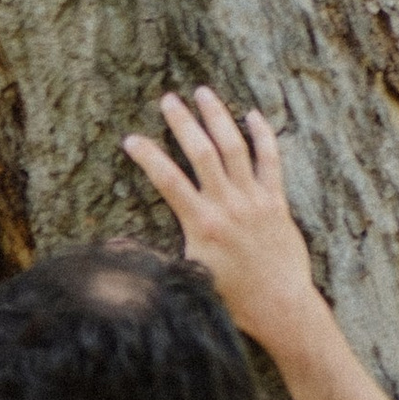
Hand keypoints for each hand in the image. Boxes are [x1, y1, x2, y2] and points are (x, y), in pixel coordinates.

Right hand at [122, 91, 321, 357]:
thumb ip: (157, 259)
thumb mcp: (188, 279)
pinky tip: (252, 114)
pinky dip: (262, 134)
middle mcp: (227, 206)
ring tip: (203, 92)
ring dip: (217, 117)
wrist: (281, 306)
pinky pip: (270, 160)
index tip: (130, 139)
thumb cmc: (232, 300)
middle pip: (201, 152)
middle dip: (182, 123)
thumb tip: (117, 250)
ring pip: (234, 147)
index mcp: (201, 225)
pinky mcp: (276, 202)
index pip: (167, 181)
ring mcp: (254, 200)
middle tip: (167, 99)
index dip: (147, 156)